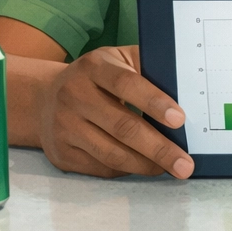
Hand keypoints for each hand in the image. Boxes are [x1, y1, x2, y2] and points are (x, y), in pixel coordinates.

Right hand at [37, 45, 194, 178]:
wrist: (46, 99)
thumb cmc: (96, 79)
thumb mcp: (117, 60)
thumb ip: (147, 67)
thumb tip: (185, 89)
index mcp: (93, 67)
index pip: (125, 83)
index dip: (154, 102)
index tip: (179, 120)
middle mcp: (74, 95)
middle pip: (122, 126)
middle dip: (158, 148)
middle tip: (184, 163)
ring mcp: (64, 126)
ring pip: (111, 153)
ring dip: (145, 165)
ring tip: (168, 168)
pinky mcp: (61, 153)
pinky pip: (100, 168)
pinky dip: (126, 170)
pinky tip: (143, 167)